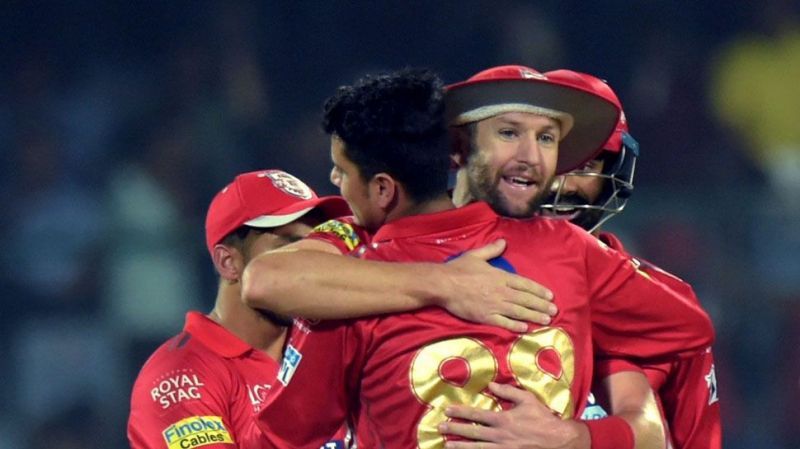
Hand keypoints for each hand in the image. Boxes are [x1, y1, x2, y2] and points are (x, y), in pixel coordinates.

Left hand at [439, 382, 587, 448]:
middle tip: (439, 427)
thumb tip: (490, 386)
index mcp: (503, 420)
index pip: (476, 415)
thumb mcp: (527, 400)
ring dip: (460, 447)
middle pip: (472, 433)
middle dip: (454, 430)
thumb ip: (507, 392)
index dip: (460, 412)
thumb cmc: (543, 419)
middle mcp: (500, 436)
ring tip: (447, 445)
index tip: (446, 410)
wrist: (560, 442)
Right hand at [440, 239, 556, 331]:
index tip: (550, 295)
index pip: (524, 284)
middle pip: (526, 299)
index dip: (538, 290)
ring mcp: (494, 305)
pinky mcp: (485, 316)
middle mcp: (501, 291)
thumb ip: (491, 250)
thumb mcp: (476, 255)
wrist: (443, 284)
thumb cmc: (458, 269)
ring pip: (519, 312)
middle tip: (554, 311)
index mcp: (500, 276)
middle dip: (541, 305)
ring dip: (534, 316)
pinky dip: (516, 326)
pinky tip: (526, 328)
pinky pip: (504, 322)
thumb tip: (503, 242)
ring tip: (546, 320)